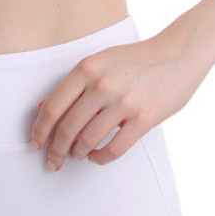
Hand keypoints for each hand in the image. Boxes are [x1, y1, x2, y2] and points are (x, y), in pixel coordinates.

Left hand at [29, 37, 209, 169]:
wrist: (178, 53)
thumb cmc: (136, 58)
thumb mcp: (100, 61)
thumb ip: (74, 84)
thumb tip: (43, 106)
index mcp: (87, 68)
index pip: (53, 106)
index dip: (40, 129)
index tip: (35, 143)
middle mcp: (102, 85)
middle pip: (68, 127)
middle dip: (56, 149)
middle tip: (52, 162)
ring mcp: (124, 102)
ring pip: (88, 140)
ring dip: (78, 153)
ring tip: (77, 156)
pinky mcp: (144, 119)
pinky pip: (114, 149)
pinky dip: (101, 158)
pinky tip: (97, 157)